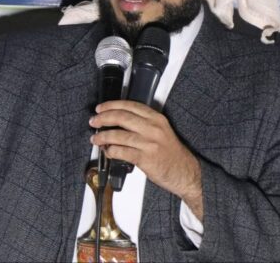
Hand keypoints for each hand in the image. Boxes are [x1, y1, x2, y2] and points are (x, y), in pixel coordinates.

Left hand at [90, 100, 202, 219]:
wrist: (186, 173)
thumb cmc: (171, 153)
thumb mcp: (161, 130)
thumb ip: (143, 123)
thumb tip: (116, 120)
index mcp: (156, 118)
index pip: (130, 105)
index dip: (111, 105)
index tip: (100, 108)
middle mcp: (153, 128)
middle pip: (121, 117)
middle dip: (103, 118)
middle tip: (93, 121)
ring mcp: (149, 143)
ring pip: (118, 135)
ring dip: (103, 137)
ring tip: (95, 139)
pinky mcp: (145, 158)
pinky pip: (121, 152)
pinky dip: (110, 151)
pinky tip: (107, 151)